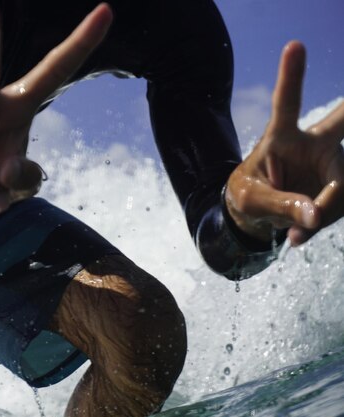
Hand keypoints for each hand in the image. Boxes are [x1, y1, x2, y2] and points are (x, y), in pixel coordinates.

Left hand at [226, 41, 343, 245]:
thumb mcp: (251, 202)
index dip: (292, 76)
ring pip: (342, 183)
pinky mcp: (338, 183)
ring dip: (325, 211)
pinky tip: (300, 234)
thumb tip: (316, 215)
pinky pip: (340, 204)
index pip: (287, 103)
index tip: (293, 46)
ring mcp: (331, 163)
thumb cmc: (247, 196)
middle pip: (343, 118)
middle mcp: (312, 143)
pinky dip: (323, 221)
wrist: (258, 216)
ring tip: (294, 233)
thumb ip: (281, 205)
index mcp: (281, 137)